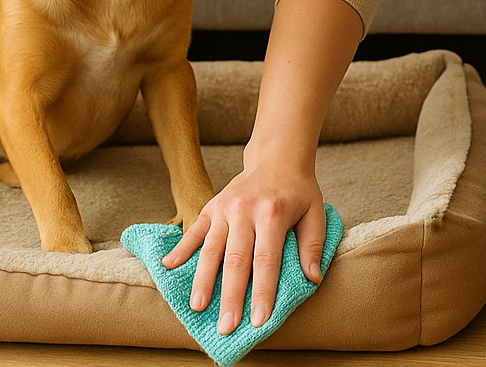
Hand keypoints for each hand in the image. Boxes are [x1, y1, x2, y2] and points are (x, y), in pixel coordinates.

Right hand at [160, 161, 328, 334]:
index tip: (260, 320)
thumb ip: (313, 245)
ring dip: (203, 280)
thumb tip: (312, 279)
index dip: (263, 291)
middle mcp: (245, 210)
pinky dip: (180, 248)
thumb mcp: (316, 213)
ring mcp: (224, 208)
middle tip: (226, 326)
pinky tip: (169, 267)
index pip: (266, 259)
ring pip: (211, 248)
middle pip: (236, 260)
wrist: (277, 158)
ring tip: (198, 307)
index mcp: (273, 213)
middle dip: (231, 296)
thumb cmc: (298, 192)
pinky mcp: (211, 206)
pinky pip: (194, 230)